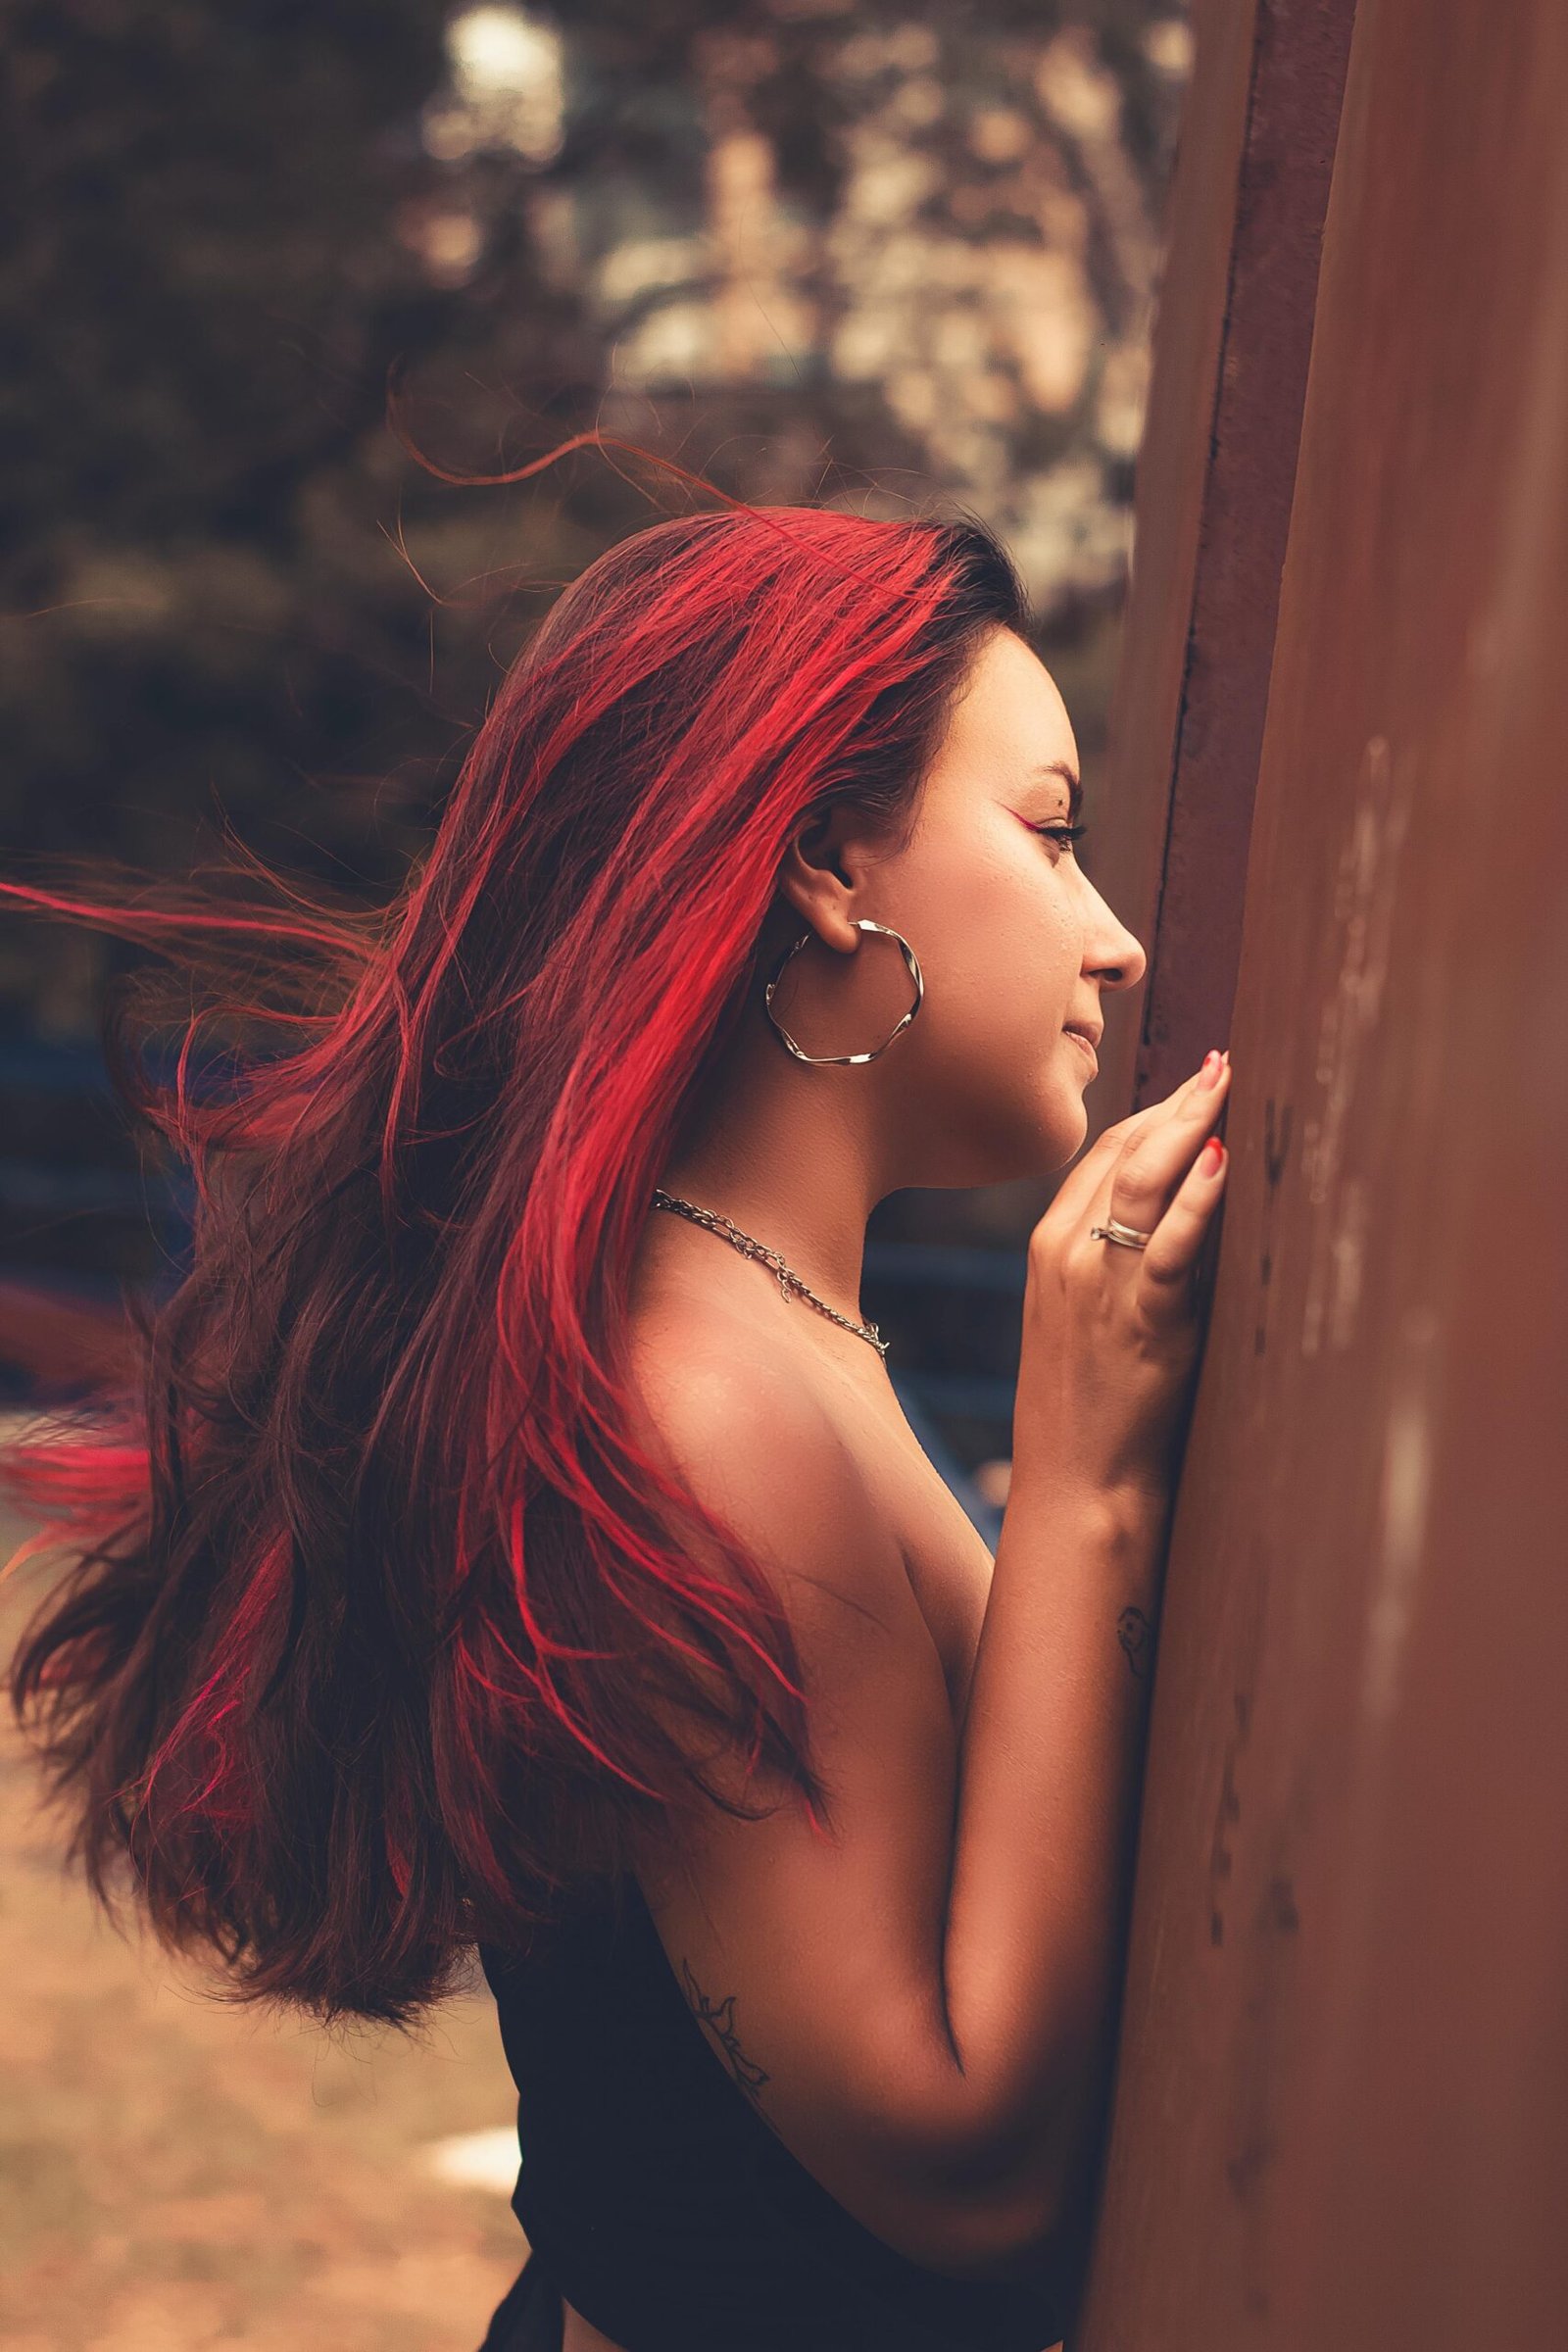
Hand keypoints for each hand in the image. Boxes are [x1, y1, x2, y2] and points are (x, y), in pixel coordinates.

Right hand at [1012, 1052, 1231, 1504]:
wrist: (1078, 1480)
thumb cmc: (1092, 1404)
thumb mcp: (1087, 1317)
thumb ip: (1119, 1260)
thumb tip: (1180, 1213)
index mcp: (1050, 1246)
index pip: (1105, 1152)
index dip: (1157, 1110)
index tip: (1202, 1082)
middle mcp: (1066, 1253)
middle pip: (1124, 1151)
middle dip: (1180, 1102)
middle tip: (1227, 1064)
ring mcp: (1096, 1285)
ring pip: (1140, 1182)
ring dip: (1191, 1126)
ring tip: (1232, 1086)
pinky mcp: (1135, 1320)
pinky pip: (1166, 1246)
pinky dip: (1196, 1199)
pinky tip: (1223, 1160)